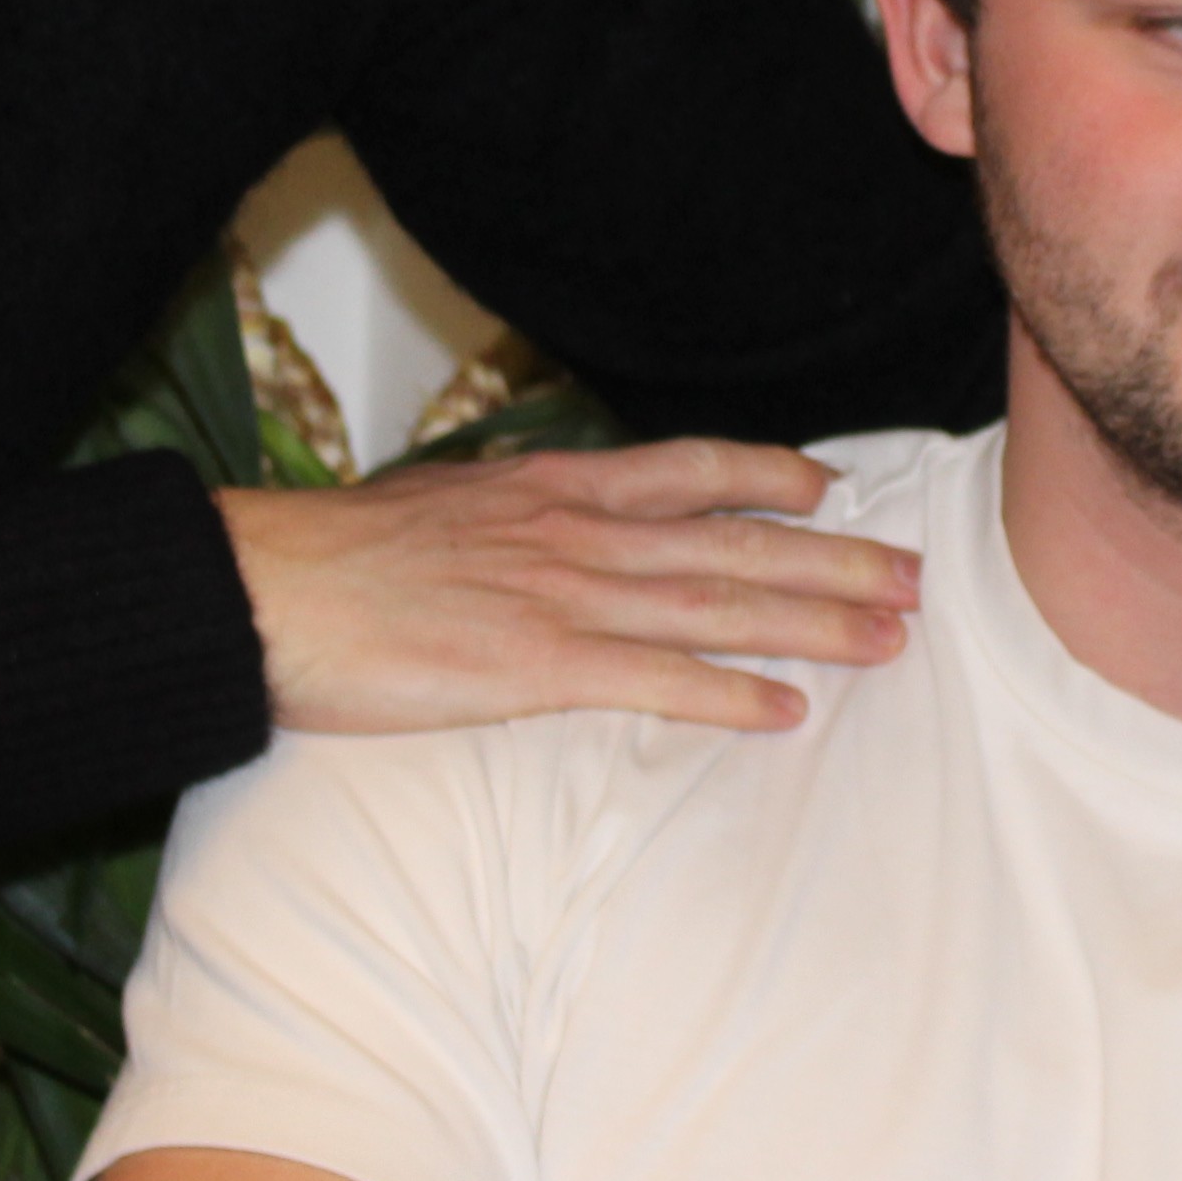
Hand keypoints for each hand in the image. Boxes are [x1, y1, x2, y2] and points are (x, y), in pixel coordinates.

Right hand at [217, 438, 918, 735]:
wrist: (269, 588)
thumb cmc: (337, 555)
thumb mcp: (436, 503)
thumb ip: (505, 510)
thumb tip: (532, 512)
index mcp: (551, 487)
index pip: (687, 470)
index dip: (768, 478)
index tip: (831, 491)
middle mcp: (576, 531)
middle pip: (732, 541)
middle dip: (832, 560)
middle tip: (912, 577)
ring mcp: (562, 597)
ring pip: (717, 607)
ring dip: (810, 624)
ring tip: (885, 639)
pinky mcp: (535, 667)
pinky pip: (655, 681)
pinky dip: (728, 694)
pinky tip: (783, 711)